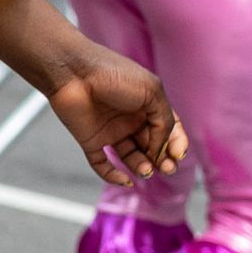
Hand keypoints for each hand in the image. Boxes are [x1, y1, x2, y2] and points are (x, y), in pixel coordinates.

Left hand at [46, 42, 189, 189]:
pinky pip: (103, 164)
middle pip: (152, 146)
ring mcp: (111, 131)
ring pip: (131, 157)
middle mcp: (130, 118)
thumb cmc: (113, 74)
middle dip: (162, 159)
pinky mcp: (91, 141)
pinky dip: (113, 175)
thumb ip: (164, 121)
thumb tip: (160, 149)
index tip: (178, 154)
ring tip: (146, 171)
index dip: (176, 143)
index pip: (169, 129)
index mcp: (147, 104)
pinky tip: (125, 180)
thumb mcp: (151, 92)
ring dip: (141, 167)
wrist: (73, 72)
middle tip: (167, 168)